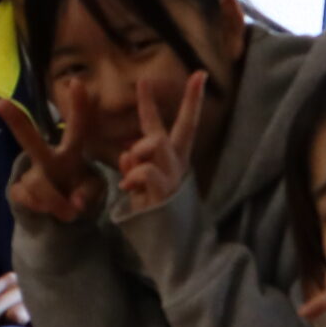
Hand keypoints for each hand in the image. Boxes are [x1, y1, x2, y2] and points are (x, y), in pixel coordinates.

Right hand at [1, 86, 104, 223]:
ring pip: (37, 184)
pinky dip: (41, 208)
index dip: (78, 107)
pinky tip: (46, 208)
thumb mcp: (92, 191)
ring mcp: (31, 173)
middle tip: (0, 103)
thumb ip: (87, 194)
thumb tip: (74, 204)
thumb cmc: (80, 188)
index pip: (77, 128)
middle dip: (17, 122)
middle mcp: (48, 157)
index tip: (76, 82)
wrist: (62, 211)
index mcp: (71, 152)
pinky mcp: (18, 189)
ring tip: (68, 213)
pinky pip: (26, 199)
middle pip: (31, 140)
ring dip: (55, 202)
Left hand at [114, 72, 205, 213]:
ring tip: (130, 172)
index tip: (197, 75)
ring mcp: (176, 180)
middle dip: (191, 101)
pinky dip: (134, 175)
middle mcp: (179, 167)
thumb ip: (136, 166)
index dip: (185, 101)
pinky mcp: (167, 194)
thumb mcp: (142, 188)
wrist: (173, 251)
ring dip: (139, 151)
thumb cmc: (155, 220)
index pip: (177, 127)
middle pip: (186, 127)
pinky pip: (148, 171)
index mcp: (174, 163)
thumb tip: (129, 153)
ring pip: (158, 144)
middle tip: (198, 76)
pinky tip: (127, 187)